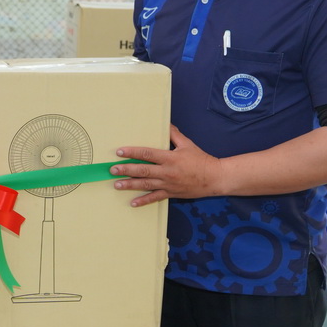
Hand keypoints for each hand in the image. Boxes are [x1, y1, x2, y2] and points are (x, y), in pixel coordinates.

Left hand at [110, 124, 225, 206]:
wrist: (215, 178)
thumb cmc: (201, 160)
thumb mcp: (187, 144)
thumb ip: (174, 134)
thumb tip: (165, 123)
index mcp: (170, 158)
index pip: (147, 154)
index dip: (132, 152)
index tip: (119, 152)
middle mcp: (167, 172)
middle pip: (142, 170)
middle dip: (126, 170)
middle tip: (112, 170)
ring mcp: (168, 184)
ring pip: (146, 185)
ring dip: (130, 185)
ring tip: (116, 184)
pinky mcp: (171, 193)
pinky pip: (155, 198)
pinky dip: (143, 201)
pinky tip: (132, 203)